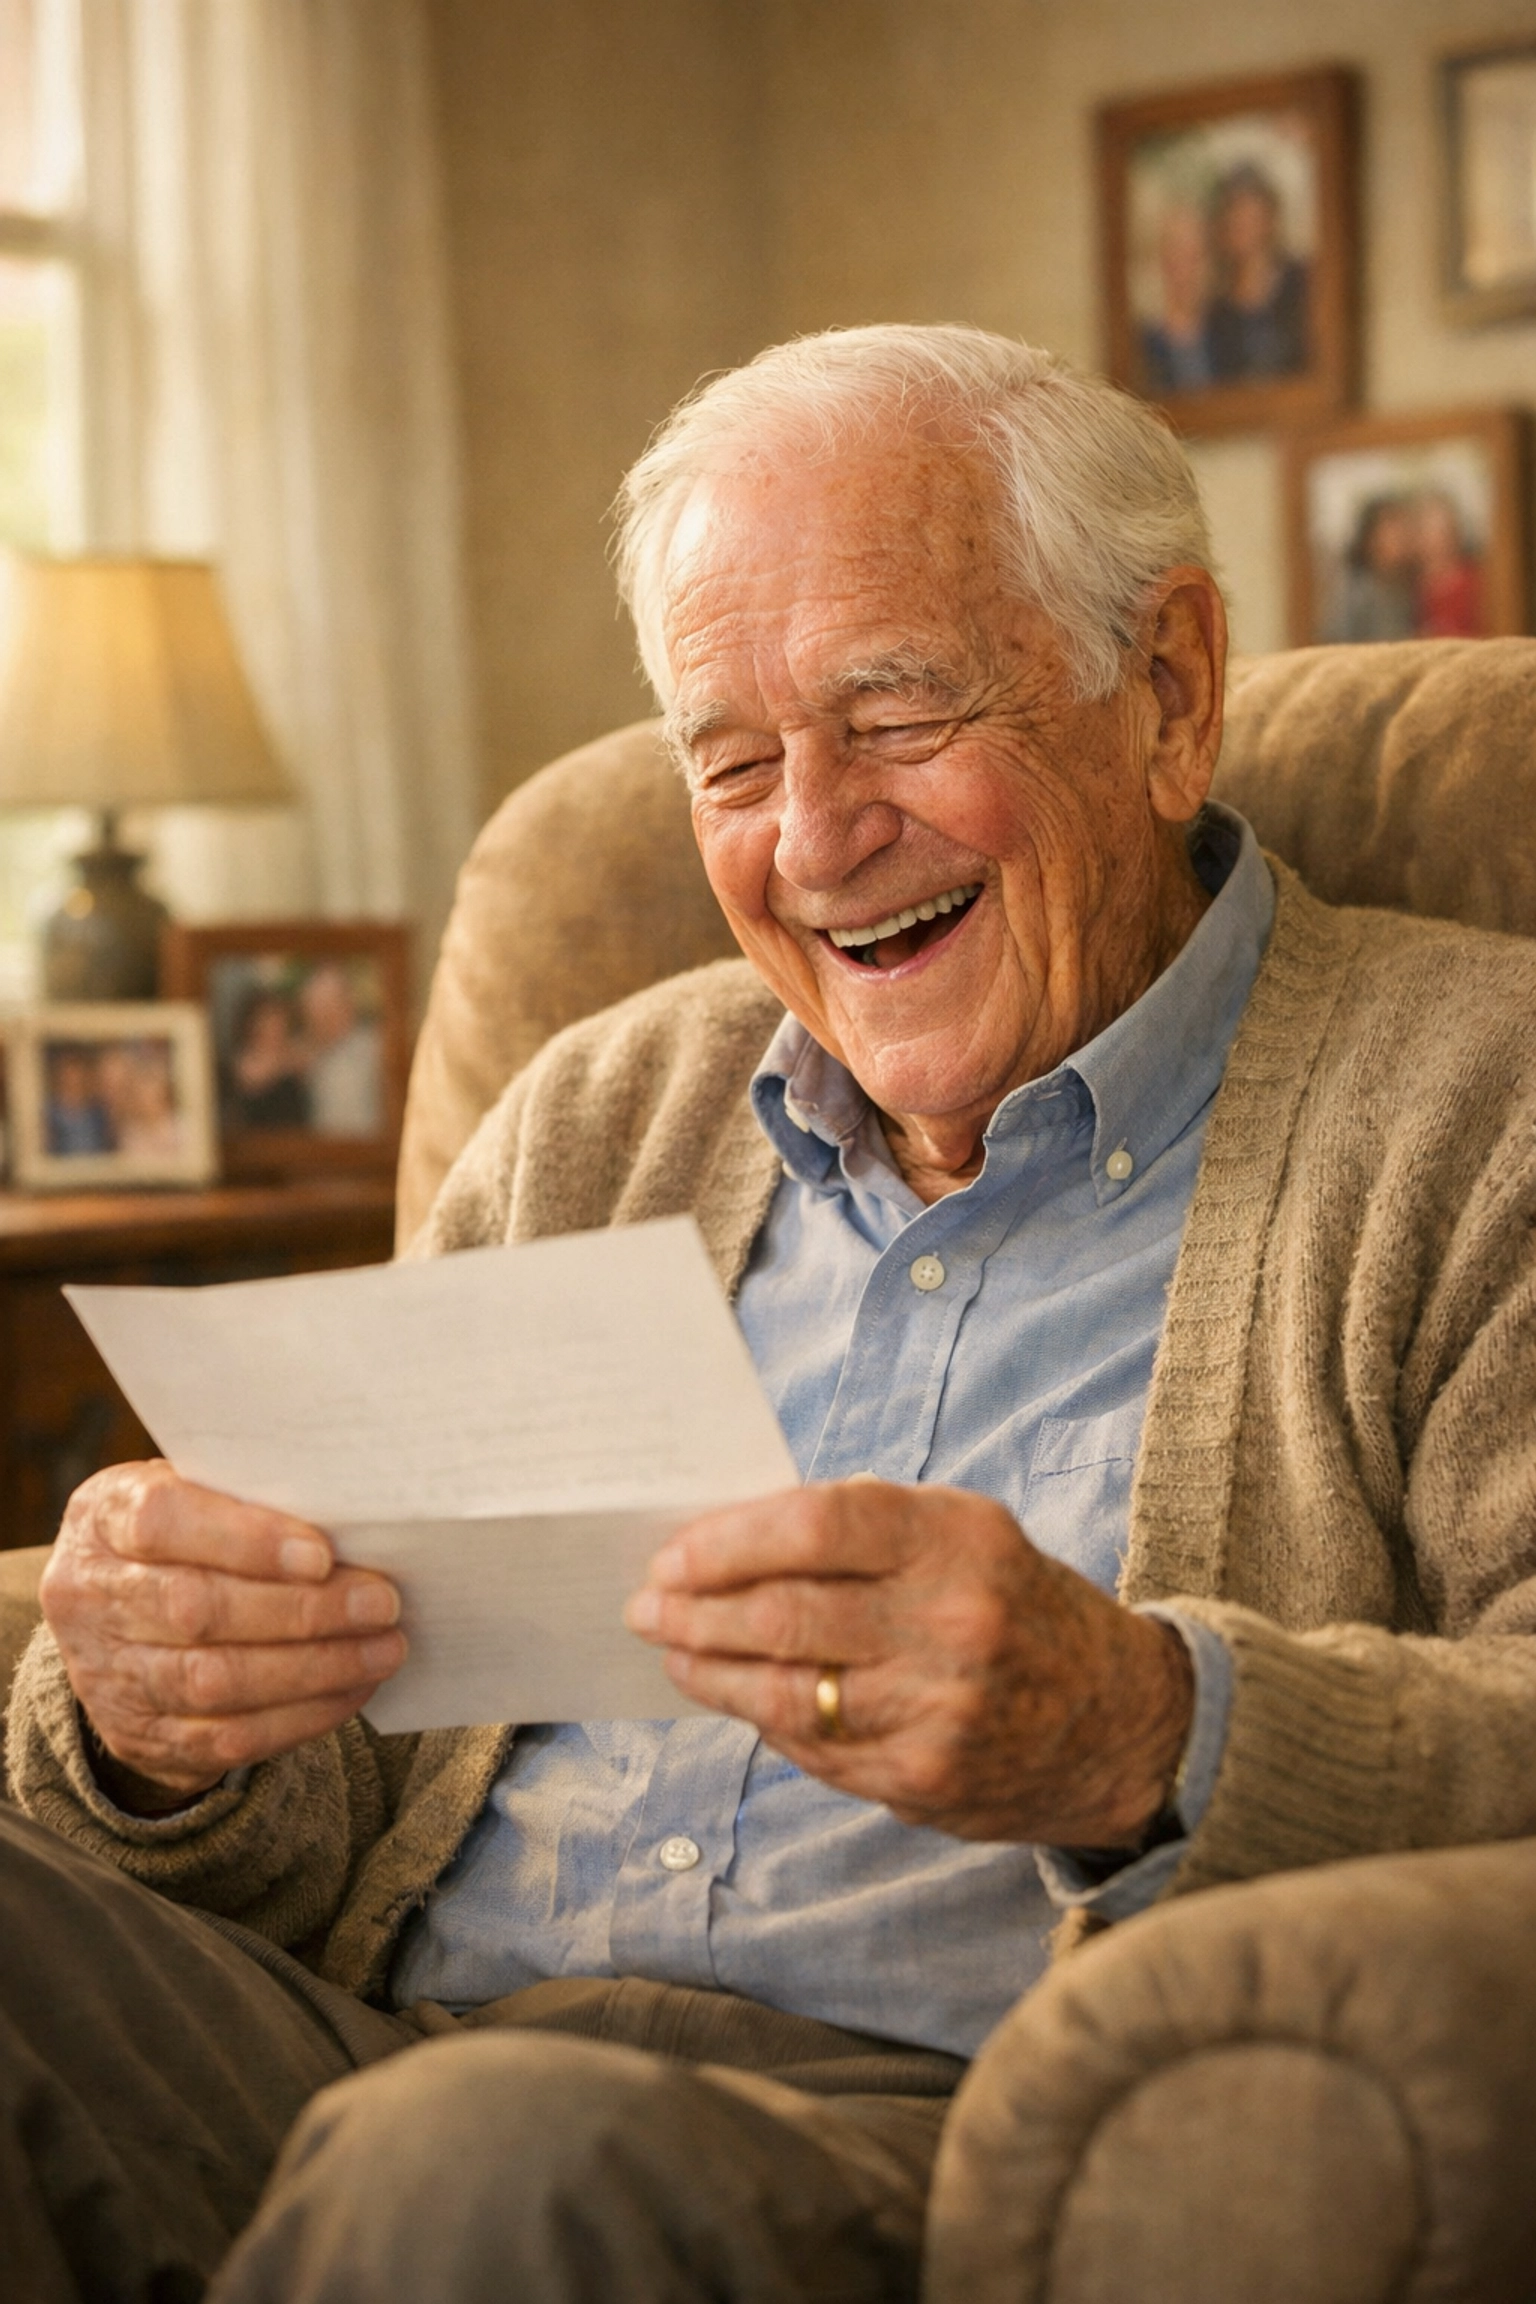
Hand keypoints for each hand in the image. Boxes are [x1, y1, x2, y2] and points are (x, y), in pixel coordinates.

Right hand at [40, 1460, 406, 1809]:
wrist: (110, 1617)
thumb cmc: (182, 1535)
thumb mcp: (191, 1494)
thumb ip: (248, 1499)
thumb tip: (352, 1520)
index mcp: (103, 1518)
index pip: (162, 1521)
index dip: (243, 1539)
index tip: (322, 1553)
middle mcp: (90, 1597)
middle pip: (196, 1609)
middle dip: (302, 1610)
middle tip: (381, 1603)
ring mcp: (109, 1674)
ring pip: (214, 1682)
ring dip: (314, 1668)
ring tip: (384, 1649)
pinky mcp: (141, 1736)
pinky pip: (226, 1737)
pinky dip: (302, 1715)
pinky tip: (354, 1689)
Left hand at [625, 1479, 1192, 1846]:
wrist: (1119, 1720)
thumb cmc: (1014, 1606)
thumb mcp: (961, 1535)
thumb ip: (860, 1531)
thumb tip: (725, 1540)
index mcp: (960, 1540)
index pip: (813, 1528)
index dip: (726, 1542)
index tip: (673, 1552)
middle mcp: (953, 1624)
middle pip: (782, 1614)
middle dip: (694, 1609)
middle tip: (646, 1604)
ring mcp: (937, 1711)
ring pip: (780, 1690)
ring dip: (706, 1669)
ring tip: (673, 1649)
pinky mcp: (921, 1779)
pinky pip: (808, 1745)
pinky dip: (757, 1716)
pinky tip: (731, 1694)